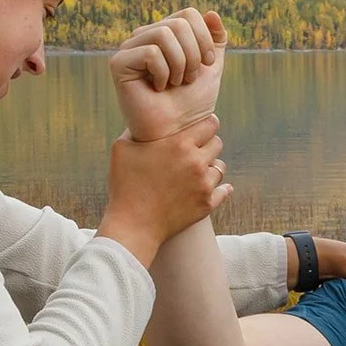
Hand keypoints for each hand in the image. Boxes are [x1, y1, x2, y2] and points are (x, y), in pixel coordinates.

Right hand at [97, 116, 231, 267]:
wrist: (133, 226)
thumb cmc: (124, 186)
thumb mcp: (122, 149)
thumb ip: (135, 129)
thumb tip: (142, 119)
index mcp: (180, 144)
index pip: (210, 124)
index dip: (204, 124)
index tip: (199, 127)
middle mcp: (197, 162)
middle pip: (218, 143)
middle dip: (207, 144)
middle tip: (196, 148)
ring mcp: (204, 185)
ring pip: (220, 167)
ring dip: (211, 166)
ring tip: (198, 169)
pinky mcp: (207, 204)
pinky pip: (224, 190)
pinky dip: (220, 188)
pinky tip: (218, 186)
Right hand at [111, 9, 225, 142]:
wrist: (175, 132)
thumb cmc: (191, 104)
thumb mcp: (211, 68)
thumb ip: (214, 40)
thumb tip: (212, 13)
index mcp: (164, 33)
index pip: (188, 14)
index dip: (204, 39)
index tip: (207, 66)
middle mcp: (144, 36)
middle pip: (179, 22)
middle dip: (194, 54)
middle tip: (189, 79)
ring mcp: (130, 48)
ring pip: (165, 34)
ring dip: (180, 64)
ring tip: (175, 83)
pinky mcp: (119, 63)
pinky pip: (150, 52)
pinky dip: (163, 73)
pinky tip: (158, 88)